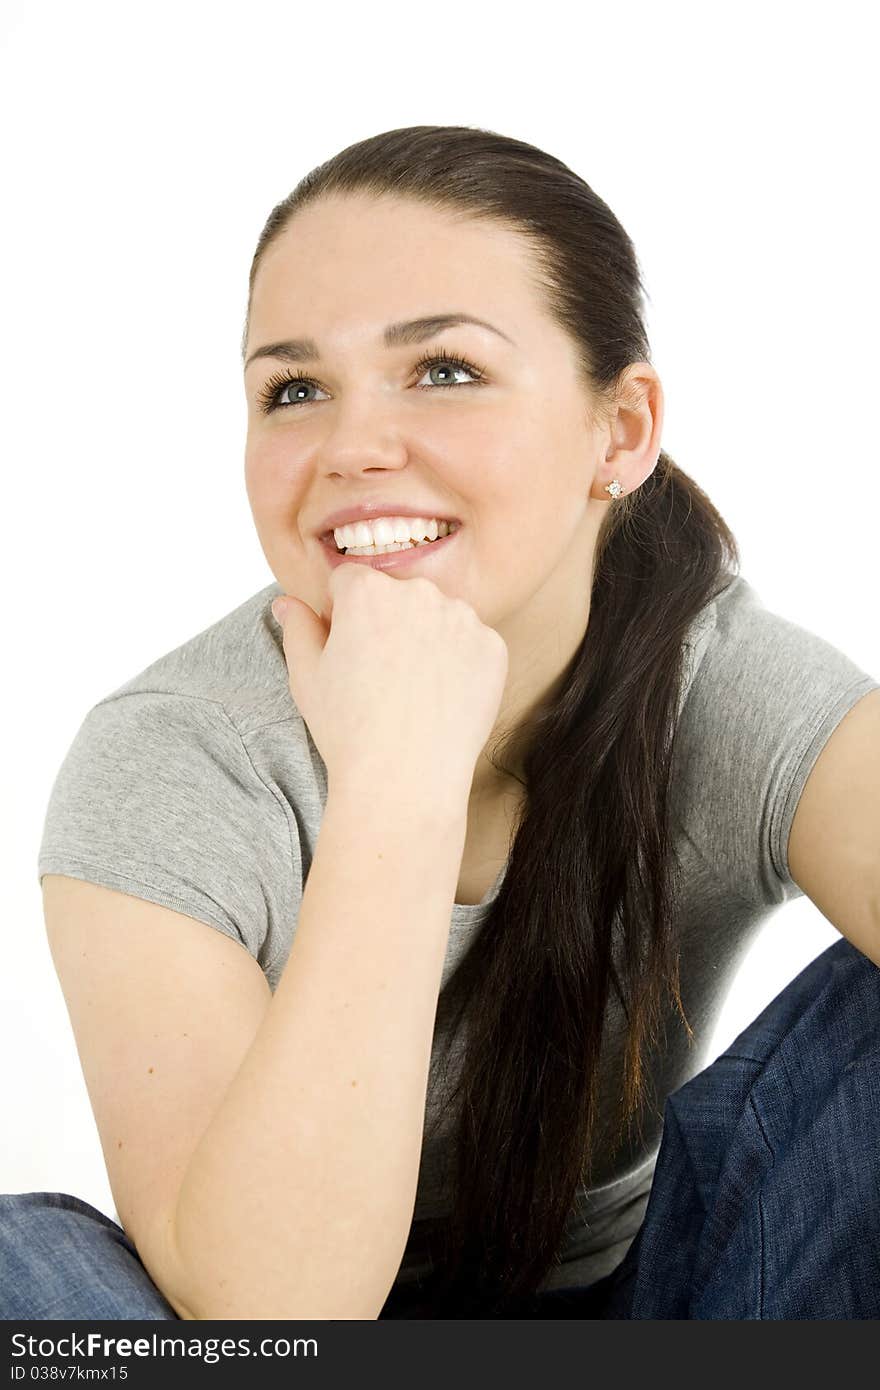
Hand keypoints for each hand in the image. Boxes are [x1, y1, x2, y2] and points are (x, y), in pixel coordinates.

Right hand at [272, 564, 508, 798]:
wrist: (405, 779)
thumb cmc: (348, 730)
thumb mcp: (307, 677)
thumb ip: (299, 628)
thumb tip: (287, 603)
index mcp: (366, 590)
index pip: (350, 582)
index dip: (342, 615)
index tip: (347, 652)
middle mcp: (419, 592)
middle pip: (397, 595)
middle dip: (386, 622)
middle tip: (379, 677)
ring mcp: (462, 619)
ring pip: (437, 617)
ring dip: (426, 639)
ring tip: (411, 691)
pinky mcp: (492, 647)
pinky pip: (471, 644)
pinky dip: (459, 664)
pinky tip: (440, 698)